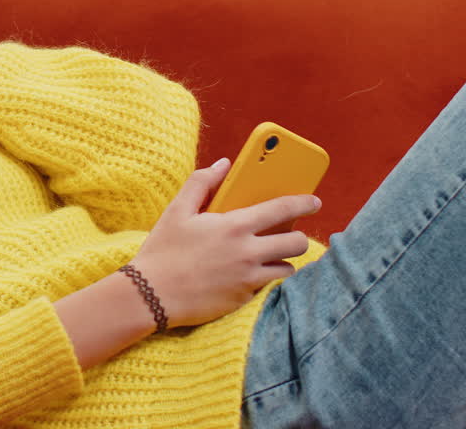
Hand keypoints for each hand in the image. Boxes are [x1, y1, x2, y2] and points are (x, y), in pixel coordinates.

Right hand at [131, 158, 320, 328]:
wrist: (150, 296)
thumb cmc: (162, 250)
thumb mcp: (176, 211)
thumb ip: (201, 182)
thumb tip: (224, 165)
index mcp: (234, 226)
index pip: (282, 209)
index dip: (303, 202)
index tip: (314, 201)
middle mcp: (247, 252)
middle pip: (297, 244)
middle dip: (299, 238)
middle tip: (290, 236)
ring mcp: (248, 278)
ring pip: (288, 268)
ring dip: (283, 260)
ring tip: (268, 256)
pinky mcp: (243, 299)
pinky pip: (267, 287)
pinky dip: (264, 278)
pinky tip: (247, 274)